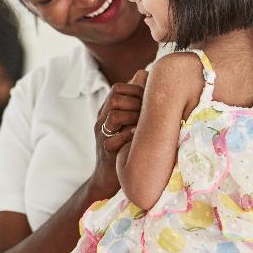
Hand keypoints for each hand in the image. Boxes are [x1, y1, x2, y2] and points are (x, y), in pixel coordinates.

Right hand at [91, 81, 145, 199]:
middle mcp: (102, 121)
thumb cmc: (123, 147)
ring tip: (145, 124)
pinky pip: (116, 139)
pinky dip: (130, 135)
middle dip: (136, 102)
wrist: (107, 178)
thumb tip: (146, 74)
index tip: (149, 100)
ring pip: (114, 115)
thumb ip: (134, 100)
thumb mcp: (128, 123)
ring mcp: (102, 135)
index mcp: (107, 111)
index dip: (136, 90)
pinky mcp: (107, 151)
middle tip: (149, 112)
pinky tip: (139, 137)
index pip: (117, 88)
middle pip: (115, 98)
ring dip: (134, 117)